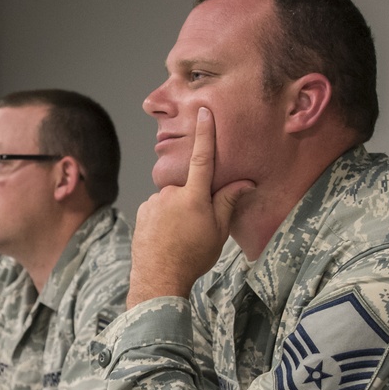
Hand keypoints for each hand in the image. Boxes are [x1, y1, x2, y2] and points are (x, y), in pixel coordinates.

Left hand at [128, 107, 254, 306]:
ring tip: (180, 236)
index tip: (204, 111)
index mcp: (193, 196)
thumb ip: (229, 202)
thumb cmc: (193, 257)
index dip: (205, 134)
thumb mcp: (218, 231)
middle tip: (196, 226)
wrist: (158, 278)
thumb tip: (246, 183)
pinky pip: (157, 208)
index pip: (203, 158)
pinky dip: (163, 217)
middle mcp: (170, 193)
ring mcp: (153, 202)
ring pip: (172, 198)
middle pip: (188, 186)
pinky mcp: (141, 211)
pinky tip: (166, 236)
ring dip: (177, 210)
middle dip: (194, 199)